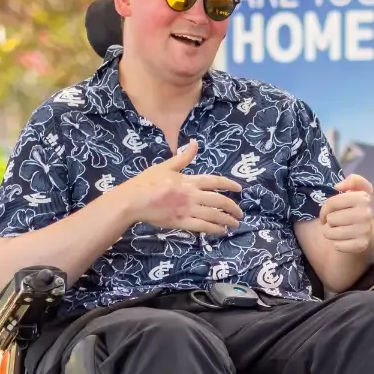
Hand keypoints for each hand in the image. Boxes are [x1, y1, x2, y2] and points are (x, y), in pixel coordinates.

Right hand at [116, 140, 243, 233]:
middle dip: (232, 207)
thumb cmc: (147, 182)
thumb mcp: (166, 166)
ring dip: (227, 220)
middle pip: (219, 200)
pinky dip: (214, 229)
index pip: (215, 181)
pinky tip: (221, 231)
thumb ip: (183, 157)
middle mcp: (192, 195)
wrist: (133, 200)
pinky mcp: (181, 222)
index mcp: (189, 180)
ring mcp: (187, 209)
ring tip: (235, 223)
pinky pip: (202, 227)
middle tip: (240, 213)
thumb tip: (195, 143)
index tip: (239, 189)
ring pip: (214, 215)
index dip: (229, 185)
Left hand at [318, 175, 373, 254]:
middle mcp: (366, 214)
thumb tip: (338, 186)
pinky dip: (337, 244)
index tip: (328, 211)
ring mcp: (364, 230)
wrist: (367, 231)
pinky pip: (337, 246)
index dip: (325, 208)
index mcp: (363, 198)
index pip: (331, 203)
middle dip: (329, 221)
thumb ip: (353, 180)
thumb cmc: (354, 208)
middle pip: (331, 219)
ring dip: (331, 233)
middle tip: (336, 221)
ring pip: (331, 233)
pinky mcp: (361, 245)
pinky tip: (344, 239)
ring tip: (339, 229)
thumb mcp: (356, 190)